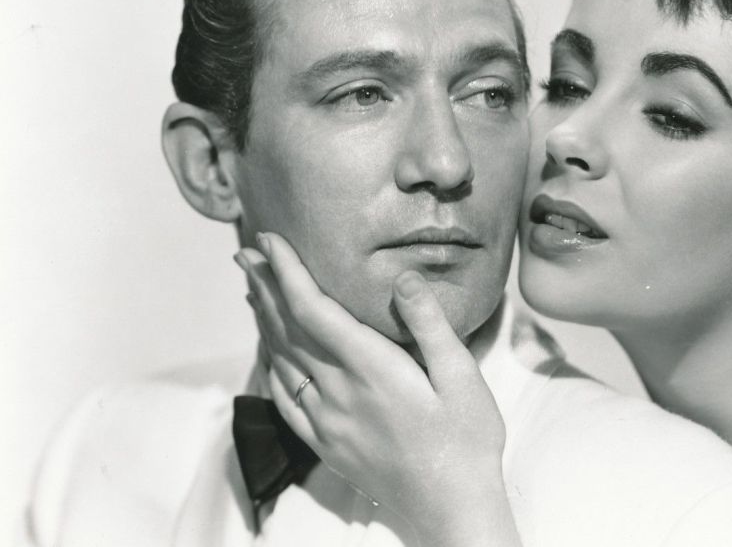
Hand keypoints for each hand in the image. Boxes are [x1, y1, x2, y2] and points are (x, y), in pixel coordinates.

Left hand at [235, 232, 520, 546]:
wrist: (451, 507)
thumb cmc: (465, 439)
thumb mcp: (461, 376)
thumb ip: (429, 324)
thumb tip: (402, 278)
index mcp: (371, 368)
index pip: (313, 309)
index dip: (286, 272)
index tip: (268, 242)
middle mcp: (339, 392)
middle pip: (287, 330)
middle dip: (265, 287)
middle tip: (248, 255)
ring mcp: (327, 421)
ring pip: (281, 361)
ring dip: (264, 322)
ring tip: (255, 291)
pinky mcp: (327, 444)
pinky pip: (284, 400)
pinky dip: (270, 369)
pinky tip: (268, 356)